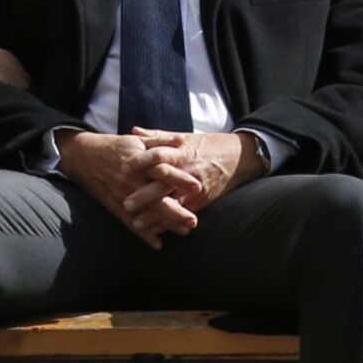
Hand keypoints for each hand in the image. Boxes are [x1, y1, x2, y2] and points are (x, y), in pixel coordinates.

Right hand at [56, 130, 199, 249]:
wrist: (83, 157)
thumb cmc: (114, 147)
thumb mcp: (137, 141)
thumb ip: (161, 141)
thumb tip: (183, 141)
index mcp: (140, 162)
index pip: (163, 171)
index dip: (180, 179)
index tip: (198, 187)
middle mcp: (132, 181)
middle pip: (157, 197)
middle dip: (176, 210)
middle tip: (194, 220)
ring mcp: (124, 195)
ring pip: (147, 213)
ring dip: (166, 224)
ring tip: (185, 232)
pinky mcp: (116, 206)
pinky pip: (130, 222)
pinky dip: (144, 234)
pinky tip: (158, 244)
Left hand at [122, 130, 265, 226]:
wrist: (239, 157)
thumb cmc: (206, 145)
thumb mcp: (183, 137)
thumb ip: (157, 136)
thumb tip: (133, 130)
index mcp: (181, 151)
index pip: (158, 155)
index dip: (141, 160)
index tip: (123, 167)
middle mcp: (187, 170)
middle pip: (164, 183)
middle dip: (144, 194)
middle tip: (125, 203)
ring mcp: (196, 187)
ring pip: (173, 203)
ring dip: (155, 215)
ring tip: (136, 224)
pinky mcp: (203, 200)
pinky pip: (184, 213)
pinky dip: (170, 223)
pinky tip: (155, 231)